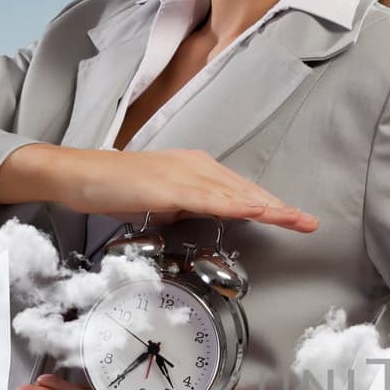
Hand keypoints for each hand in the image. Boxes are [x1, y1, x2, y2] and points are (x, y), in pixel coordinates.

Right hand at [0, 144, 318, 232]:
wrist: (79, 176)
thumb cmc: (116, 190)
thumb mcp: (160, 205)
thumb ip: (185, 210)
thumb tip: (201, 222)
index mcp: (196, 171)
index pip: (240, 191)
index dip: (269, 205)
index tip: (295, 219)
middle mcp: (196, 167)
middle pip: (246, 190)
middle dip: (280, 207)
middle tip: (310, 223)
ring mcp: (184, 174)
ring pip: (236, 193)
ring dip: (268, 207)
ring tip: (296, 220)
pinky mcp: (170, 185)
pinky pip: (211, 198)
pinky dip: (236, 204)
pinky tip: (257, 210)